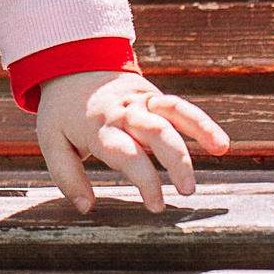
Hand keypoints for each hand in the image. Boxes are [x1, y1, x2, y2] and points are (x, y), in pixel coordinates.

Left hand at [33, 71, 230, 212]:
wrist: (70, 66)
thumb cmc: (63, 113)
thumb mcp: (52, 141)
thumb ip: (67, 176)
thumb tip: (86, 208)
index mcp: (97, 127)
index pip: (125, 153)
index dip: (144, 178)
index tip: (156, 205)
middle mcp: (123, 113)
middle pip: (154, 132)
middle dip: (174, 160)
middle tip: (188, 191)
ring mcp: (140, 103)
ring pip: (172, 114)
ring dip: (196, 133)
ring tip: (219, 152)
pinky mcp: (152, 97)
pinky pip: (179, 107)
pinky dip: (201, 122)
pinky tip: (221, 144)